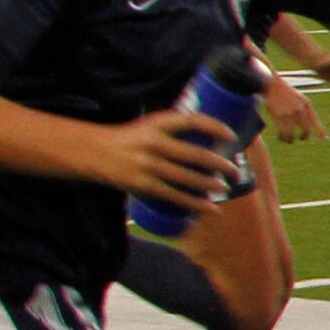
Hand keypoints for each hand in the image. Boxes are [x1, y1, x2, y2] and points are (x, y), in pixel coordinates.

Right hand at [90, 108, 239, 204]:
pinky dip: (195, 204)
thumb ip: (174, 131)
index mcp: (157, 123)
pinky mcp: (144, 185)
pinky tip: (211, 208)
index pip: (192, 121)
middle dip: (220, 164)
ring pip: (187, 178)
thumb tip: (209, 141)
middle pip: (195, 155)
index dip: (215, 127)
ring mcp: (148, 165)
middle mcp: (154, 143)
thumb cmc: (129, 138)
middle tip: (235, 171)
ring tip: (225, 188)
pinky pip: (175, 196)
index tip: (232, 136)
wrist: (94, 152)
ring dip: (210, 185)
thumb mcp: (150, 126)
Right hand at [261, 69, 327, 143]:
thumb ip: (304, 110)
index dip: (320, 130)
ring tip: (290, 141)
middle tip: (302, 138)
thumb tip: (309, 125)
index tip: (325, 139)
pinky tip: (282, 138)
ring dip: (291, 139)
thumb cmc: (285, 92)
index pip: (315, 120)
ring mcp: (289, 112)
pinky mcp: (278, 115)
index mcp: (306, 104)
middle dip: (304, 136)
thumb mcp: (299, 98)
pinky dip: (282, 137)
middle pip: (306, 129)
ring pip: (293, 133)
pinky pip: (282, 132)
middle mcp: (299, 108)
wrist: (271, 84)